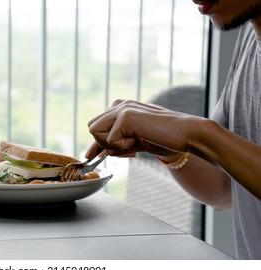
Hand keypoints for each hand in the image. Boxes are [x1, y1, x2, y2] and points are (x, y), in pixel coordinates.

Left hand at [85, 99, 202, 158]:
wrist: (187, 135)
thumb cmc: (166, 139)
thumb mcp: (136, 143)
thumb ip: (118, 146)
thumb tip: (100, 153)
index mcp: (122, 107)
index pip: (97, 125)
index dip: (101, 142)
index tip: (115, 152)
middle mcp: (120, 105)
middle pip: (92, 127)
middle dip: (103, 143)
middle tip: (127, 148)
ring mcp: (122, 108)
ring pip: (95, 131)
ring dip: (112, 144)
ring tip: (134, 143)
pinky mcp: (126, 116)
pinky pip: (110, 139)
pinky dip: (123, 146)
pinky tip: (140, 140)